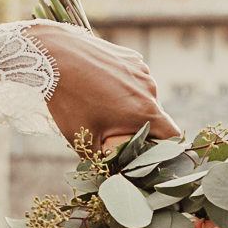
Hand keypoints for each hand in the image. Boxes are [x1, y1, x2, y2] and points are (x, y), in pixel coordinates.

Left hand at [22, 22, 179, 150]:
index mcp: (145, 111)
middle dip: (140, 127)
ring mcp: (141, 70)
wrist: (55, 55)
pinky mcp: (131, 57)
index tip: (149, 152)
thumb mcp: (82, 138)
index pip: (172, 136)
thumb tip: (110, 172)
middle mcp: (150, 89)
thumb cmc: (69, 99)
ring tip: (102, 105)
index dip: (165, 148)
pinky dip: (124, 85)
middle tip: (114, 131)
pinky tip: (100, 85)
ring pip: (144, 96)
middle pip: (156, 116)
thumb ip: (101, 159)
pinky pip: (135, 78)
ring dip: (131, 105)